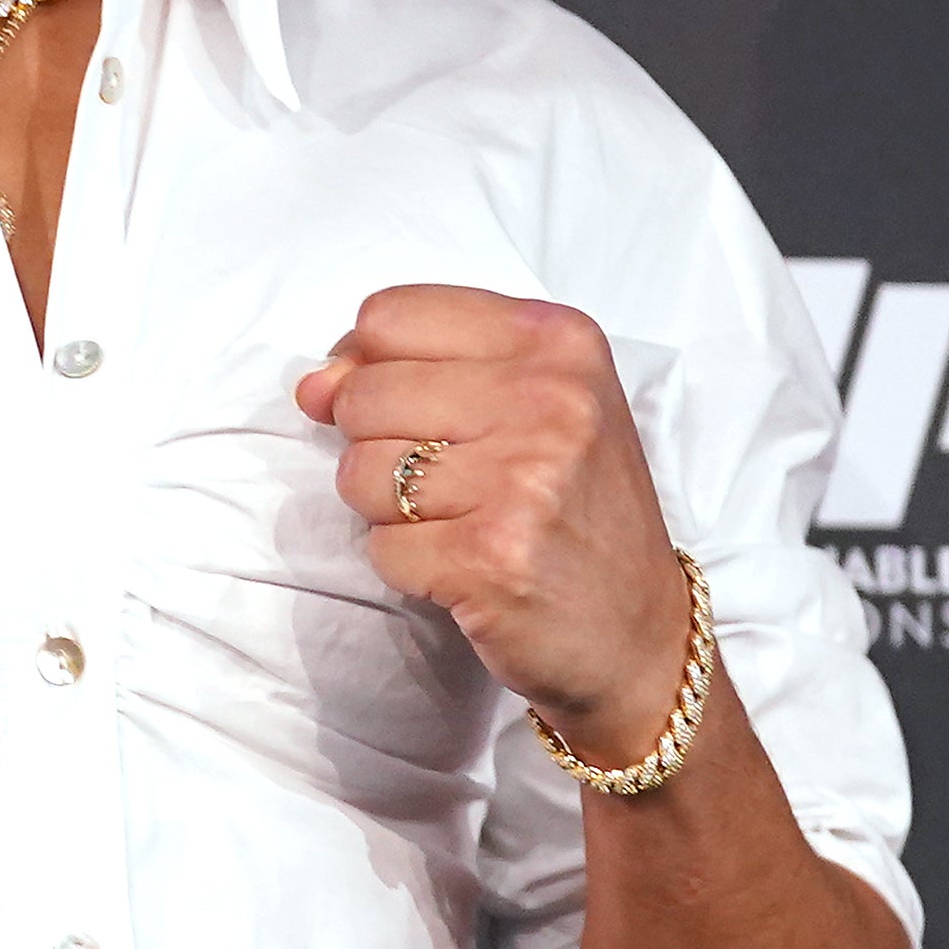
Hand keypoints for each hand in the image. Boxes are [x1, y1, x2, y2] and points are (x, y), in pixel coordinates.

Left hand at [295, 284, 689, 751]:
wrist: (637, 632)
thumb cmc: (571, 508)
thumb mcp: (522, 406)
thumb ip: (412, 371)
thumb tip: (311, 385)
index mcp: (557, 340)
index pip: (387, 316)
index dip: (366, 367)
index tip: (405, 408)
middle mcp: (550, 399)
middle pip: (361, 395)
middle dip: (378, 447)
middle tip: (451, 483)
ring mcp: (523, 479)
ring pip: (358, 472)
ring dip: (389, 512)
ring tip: (461, 523)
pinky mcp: (492, 557)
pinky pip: (379, 547)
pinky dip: (407, 565)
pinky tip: (465, 567)